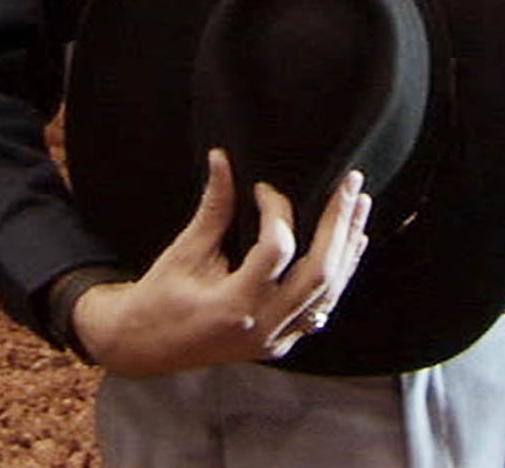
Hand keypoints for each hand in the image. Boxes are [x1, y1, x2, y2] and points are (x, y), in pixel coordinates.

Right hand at [70, 149, 371, 376]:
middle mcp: (262, 327)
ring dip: (347, 246)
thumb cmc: (159, 296)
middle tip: (349, 184)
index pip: (276, 250)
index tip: (263, 187)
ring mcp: (275, 339)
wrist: (145, 346)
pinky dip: (338, 274)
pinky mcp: (280, 341)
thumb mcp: (184, 250)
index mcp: (233, 305)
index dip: (276, 210)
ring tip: (359, 206)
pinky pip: (321, 307)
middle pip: (319, 274)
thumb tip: (222, 158)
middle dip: (338, 224)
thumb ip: (213, 207)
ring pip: (328, 293)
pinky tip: (352, 244)